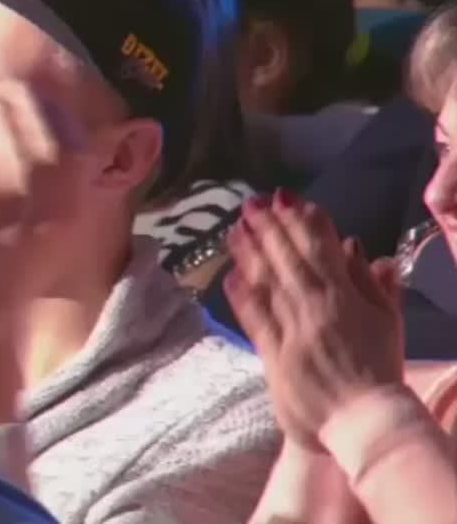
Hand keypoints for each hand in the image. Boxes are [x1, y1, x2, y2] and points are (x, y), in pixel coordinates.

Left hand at [225, 191, 403, 447]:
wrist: (367, 420)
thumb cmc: (380, 370)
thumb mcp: (388, 320)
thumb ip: (372, 282)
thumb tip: (356, 245)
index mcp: (346, 296)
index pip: (320, 247)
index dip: (299, 219)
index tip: (282, 197)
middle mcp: (317, 308)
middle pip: (287, 259)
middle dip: (267, 227)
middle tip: (248, 203)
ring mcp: (293, 331)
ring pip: (267, 283)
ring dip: (249, 252)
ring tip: (233, 229)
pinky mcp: (274, 356)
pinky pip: (255, 320)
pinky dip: (242, 295)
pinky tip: (229, 275)